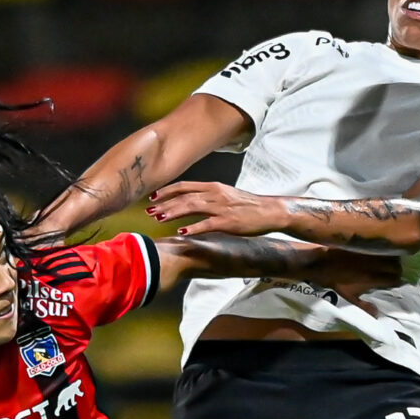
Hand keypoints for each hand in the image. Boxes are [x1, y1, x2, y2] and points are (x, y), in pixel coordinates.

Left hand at [148, 182, 281, 238]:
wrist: (270, 211)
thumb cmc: (248, 206)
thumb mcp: (226, 195)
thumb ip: (209, 197)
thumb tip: (192, 201)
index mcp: (213, 187)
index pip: (185, 186)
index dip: (167, 191)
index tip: (153, 197)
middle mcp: (215, 194)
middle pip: (184, 197)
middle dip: (164, 204)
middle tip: (149, 211)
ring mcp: (221, 207)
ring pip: (191, 207)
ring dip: (173, 213)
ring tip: (158, 219)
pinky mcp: (228, 222)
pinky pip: (206, 224)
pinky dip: (192, 228)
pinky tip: (181, 232)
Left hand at [304, 247, 401, 303]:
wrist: (323, 263)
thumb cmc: (335, 282)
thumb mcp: (349, 298)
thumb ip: (364, 307)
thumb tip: (377, 313)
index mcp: (373, 278)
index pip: (394, 279)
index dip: (397, 281)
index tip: (396, 282)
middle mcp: (375, 265)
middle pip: (396, 267)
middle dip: (397, 270)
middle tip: (394, 272)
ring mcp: (371, 253)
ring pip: (391, 255)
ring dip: (393, 259)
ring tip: (390, 262)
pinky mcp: (365, 245)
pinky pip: (379, 246)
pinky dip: (383, 249)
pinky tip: (381, 252)